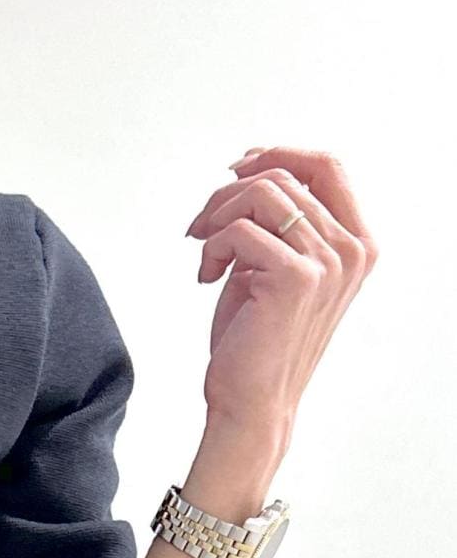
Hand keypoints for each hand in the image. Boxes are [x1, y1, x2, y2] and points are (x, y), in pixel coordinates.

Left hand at [184, 146, 377, 446]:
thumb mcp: (274, 270)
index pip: (328, 166)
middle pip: (287, 175)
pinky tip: (206, 278)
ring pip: (262, 195)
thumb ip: (280, 226)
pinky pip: (240, 231)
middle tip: (200, 225)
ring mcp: (328, 262)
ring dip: (218, 218)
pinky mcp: (295, 277)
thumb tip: (251, 174)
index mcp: (356, 244)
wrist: (251, 403)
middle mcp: (351, 250)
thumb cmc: (257, 342)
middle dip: (231, 193)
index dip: (280, 154)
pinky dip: (211, 249)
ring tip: (204, 253)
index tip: (237, 168)